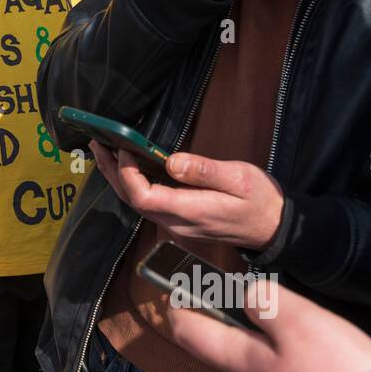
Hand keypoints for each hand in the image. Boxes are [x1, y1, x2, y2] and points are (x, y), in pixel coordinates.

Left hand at [89, 142, 282, 249]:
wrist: (273, 228)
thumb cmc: (260, 201)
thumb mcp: (240, 179)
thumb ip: (205, 171)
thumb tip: (172, 161)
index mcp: (189, 211)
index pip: (143, 197)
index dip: (126, 174)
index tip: (123, 148)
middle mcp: (176, 221)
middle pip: (131, 200)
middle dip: (112, 172)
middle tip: (97, 143)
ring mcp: (177, 222)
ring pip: (137, 203)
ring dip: (118, 177)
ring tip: (105, 150)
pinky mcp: (180, 218)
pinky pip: (148, 202)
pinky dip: (133, 183)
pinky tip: (129, 165)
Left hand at [167, 278, 370, 371]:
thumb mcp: (300, 323)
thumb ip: (265, 303)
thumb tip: (243, 294)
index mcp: (244, 363)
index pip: (191, 333)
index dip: (180, 307)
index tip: (176, 290)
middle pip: (229, 348)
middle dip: (234, 321)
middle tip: (251, 297)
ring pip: (262, 366)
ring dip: (270, 343)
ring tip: (299, 325)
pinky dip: (296, 364)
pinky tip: (322, 359)